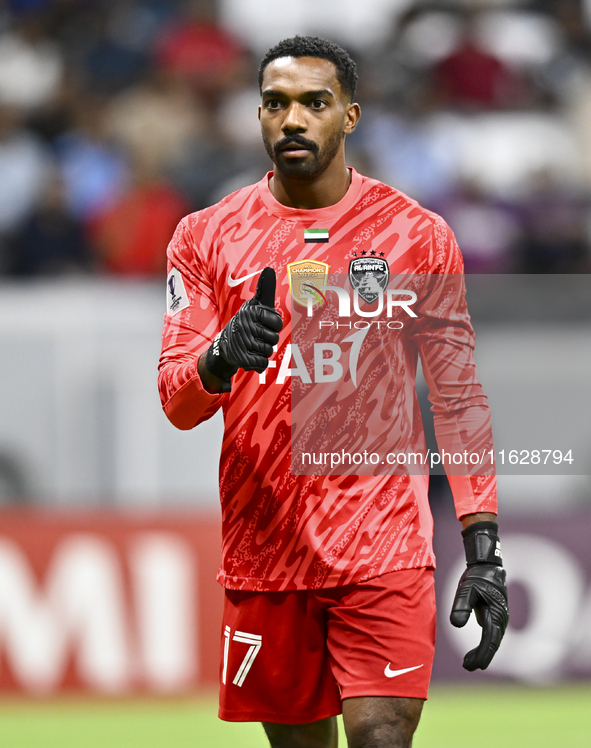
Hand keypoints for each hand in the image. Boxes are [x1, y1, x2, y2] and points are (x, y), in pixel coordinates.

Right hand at [204, 267, 282, 390]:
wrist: (226, 345)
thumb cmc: (247, 322)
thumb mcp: (255, 305)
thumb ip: (265, 289)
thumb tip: (270, 270)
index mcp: (252, 312)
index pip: (277, 323)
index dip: (274, 326)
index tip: (265, 324)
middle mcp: (246, 325)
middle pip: (274, 339)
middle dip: (268, 340)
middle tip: (258, 336)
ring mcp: (242, 342)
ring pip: (268, 351)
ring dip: (263, 351)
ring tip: (253, 345)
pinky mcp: (241, 358)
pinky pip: (262, 364)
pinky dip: (259, 363)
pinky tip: (251, 356)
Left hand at [450, 521, 508, 670]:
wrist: (487, 566)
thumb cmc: (476, 577)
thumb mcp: (466, 589)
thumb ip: (461, 605)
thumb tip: (456, 625)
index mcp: (495, 613)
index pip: (490, 639)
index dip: (483, 654)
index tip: (475, 666)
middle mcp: (500, 618)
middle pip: (493, 643)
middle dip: (482, 656)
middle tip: (467, 667)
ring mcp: (499, 618)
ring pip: (492, 640)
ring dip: (482, 652)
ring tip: (468, 663)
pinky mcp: (494, 617)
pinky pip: (490, 635)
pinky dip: (483, 645)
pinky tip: (474, 653)